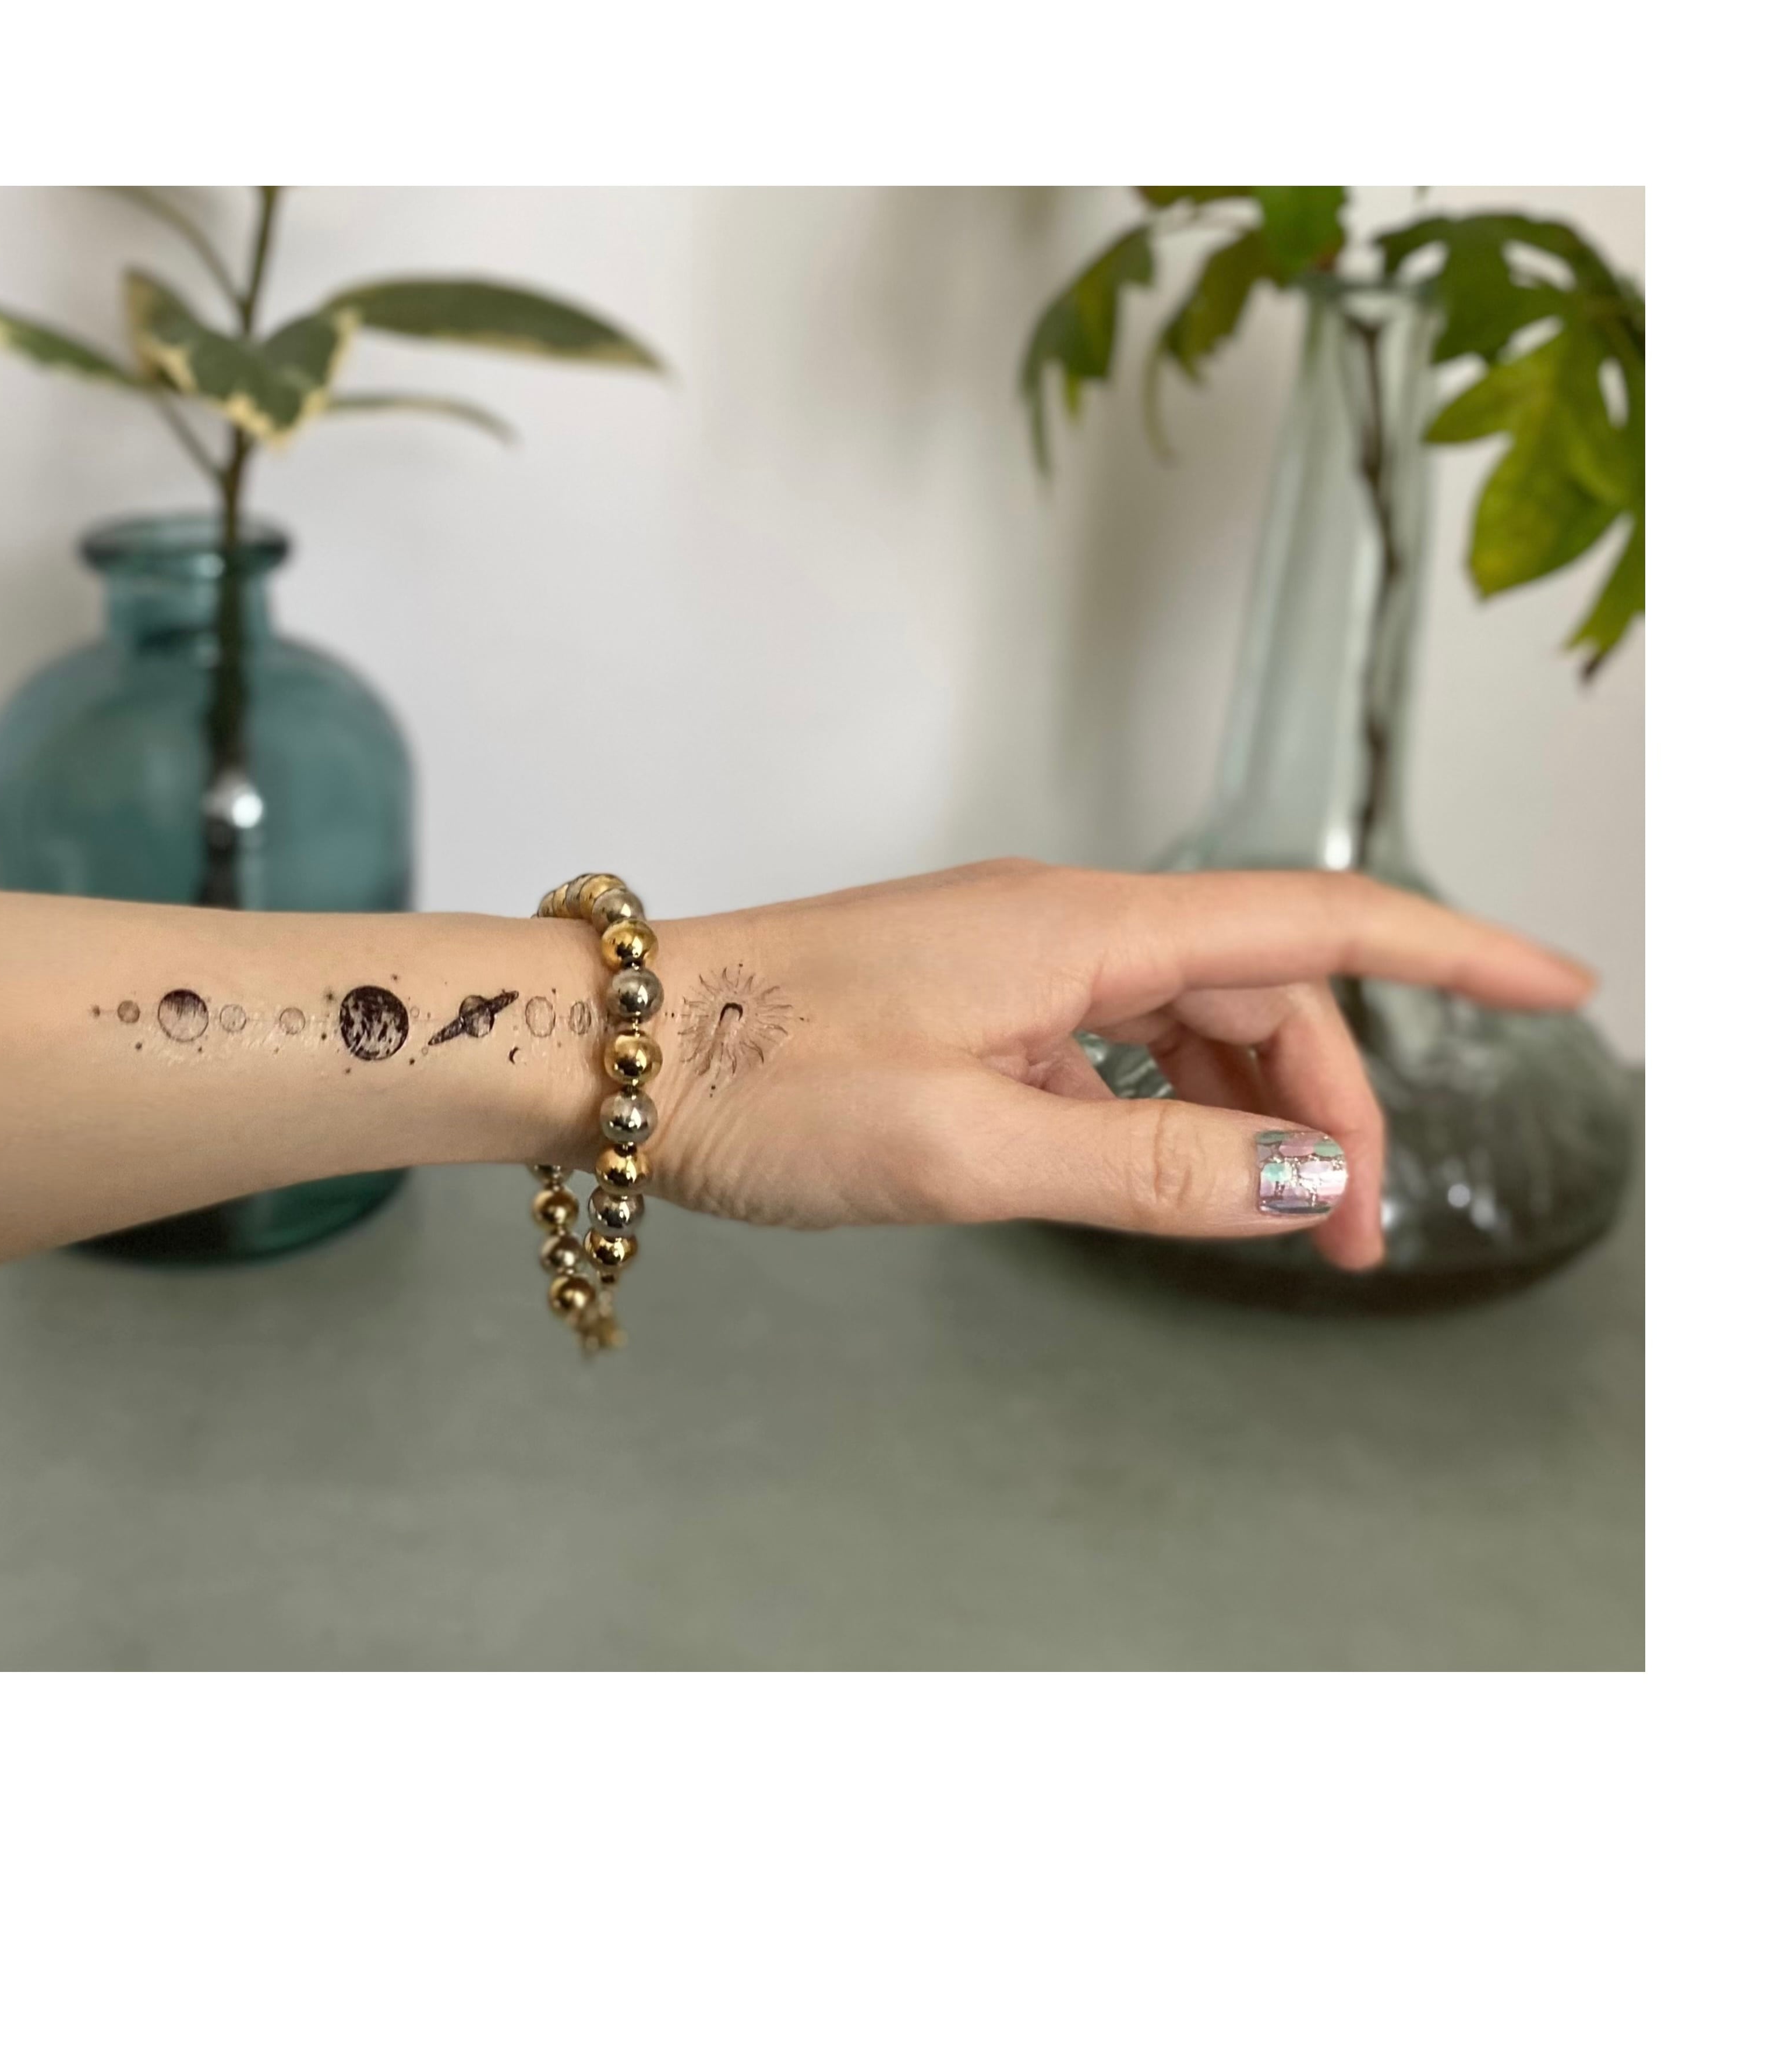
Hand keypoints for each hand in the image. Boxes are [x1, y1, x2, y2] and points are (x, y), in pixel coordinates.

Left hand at [645, 860, 1595, 1268]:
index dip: (1451, 954)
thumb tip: (1304, 1179)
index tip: (1561, 986)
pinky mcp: (962, 999)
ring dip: (1243, 1113)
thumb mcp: (971, 1148)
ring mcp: (1006, 959)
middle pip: (1258, 990)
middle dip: (1327, 1107)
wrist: (608, 1049)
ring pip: (1183, 1021)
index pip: (1315, 922)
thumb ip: (1151, 1167)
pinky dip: (1155, 1108)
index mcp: (1080, 928)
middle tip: (1343, 1247)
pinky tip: (1144, 1175)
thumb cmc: (761, 1079)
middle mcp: (1057, 922)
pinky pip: (1105, 1043)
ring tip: (1262, 1227)